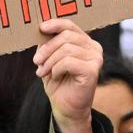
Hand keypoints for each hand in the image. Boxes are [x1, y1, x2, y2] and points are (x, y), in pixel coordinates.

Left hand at [33, 18, 101, 132]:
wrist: (66, 108)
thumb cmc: (59, 83)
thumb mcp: (49, 59)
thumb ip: (48, 44)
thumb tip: (41, 29)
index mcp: (85, 42)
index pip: (70, 25)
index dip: (55, 24)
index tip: (41, 28)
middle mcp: (94, 47)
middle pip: (67, 36)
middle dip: (47, 48)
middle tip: (36, 61)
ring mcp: (96, 58)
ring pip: (66, 49)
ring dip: (49, 61)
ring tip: (42, 72)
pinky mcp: (93, 70)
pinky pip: (69, 61)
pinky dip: (56, 68)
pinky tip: (55, 76)